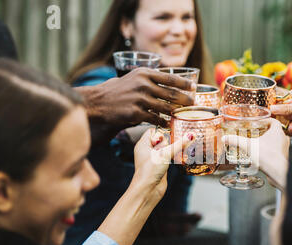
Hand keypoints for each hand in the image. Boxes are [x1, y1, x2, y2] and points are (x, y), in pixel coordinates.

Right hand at [80, 67, 195, 143]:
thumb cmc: (118, 90)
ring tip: (183, 114)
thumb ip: (150, 79)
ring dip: (176, 112)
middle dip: (185, 99)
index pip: (170, 78)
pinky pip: (155, 119)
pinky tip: (168, 123)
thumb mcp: (133, 78)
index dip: (184, 84)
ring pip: (165, 107)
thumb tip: (170, 83)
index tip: (193, 87)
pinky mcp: (136, 113)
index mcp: (144, 73)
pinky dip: (164, 122)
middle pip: (171, 93)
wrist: (98, 102)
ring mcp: (140, 99)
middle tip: (193, 103)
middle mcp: (143, 84)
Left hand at [133, 128, 194, 198]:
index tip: (173, 131)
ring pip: (167, 149)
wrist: (147, 191)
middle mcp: (148, 151)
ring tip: (185, 147)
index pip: (153, 131)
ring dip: (175, 148)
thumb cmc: (149, 172)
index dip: (163, 130)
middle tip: (181, 139)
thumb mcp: (165, 154)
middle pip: (162, 139)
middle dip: (172, 140)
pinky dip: (176, 156)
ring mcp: (154, 159)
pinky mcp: (161, 166)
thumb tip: (190, 136)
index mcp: (143, 144)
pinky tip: (184, 157)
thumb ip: (178, 144)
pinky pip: (170, 157)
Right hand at [222, 119, 289, 190]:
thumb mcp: (248, 146)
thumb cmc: (267, 156)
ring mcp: (284, 149)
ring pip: (277, 142)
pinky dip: (270, 152)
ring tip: (259, 144)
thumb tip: (225, 138)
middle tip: (258, 133)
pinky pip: (277, 152)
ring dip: (269, 142)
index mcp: (277, 131)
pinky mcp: (283, 158)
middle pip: (275, 131)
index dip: (267, 121)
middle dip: (266, 132)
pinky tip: (263, 155)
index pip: (274, 121)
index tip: (260, 122)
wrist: (277, 172)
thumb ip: (236, 140)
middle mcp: (283, 139)